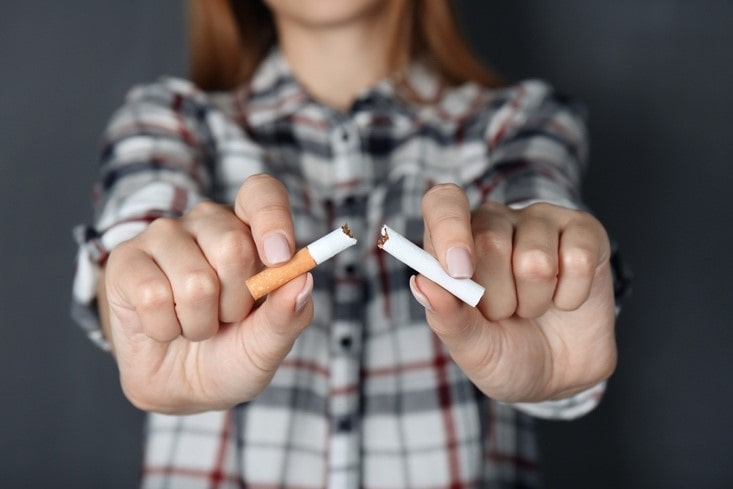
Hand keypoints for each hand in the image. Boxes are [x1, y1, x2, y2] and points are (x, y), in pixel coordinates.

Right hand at [100, 174, 313, 412]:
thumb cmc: (233, 354)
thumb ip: (289, 314)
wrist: (182, 387)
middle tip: (228, 318)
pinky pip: (153, 297)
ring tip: (195, 325)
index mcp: (250, 229)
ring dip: (200, 323)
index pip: (262, 194)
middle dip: (237, 302)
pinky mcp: (127, 261)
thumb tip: (303, 279)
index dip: (273, 219)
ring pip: (194, 281)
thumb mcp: (269, 343)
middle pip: (233, 245)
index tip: (280, 259)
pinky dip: (166, 329)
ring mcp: (163, 237)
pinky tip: (164, 327)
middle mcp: (207, 223)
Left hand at [412, 184, 616, 402]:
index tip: (459, 272)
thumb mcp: (470, 347)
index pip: (443, 203)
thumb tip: (422, 284)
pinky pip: (577, 259)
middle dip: (496, 297)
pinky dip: (571, 297)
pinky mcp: (584, 232)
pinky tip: (565, 301)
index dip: (449, 229)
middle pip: (488, 240)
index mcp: (453, 240)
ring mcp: (541, 222)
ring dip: (534, 301)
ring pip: (535, 258)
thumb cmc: (503, 352)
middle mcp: (495, 221)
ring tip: (533, 308)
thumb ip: (446, 317)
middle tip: (503, 314)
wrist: (557, 375)